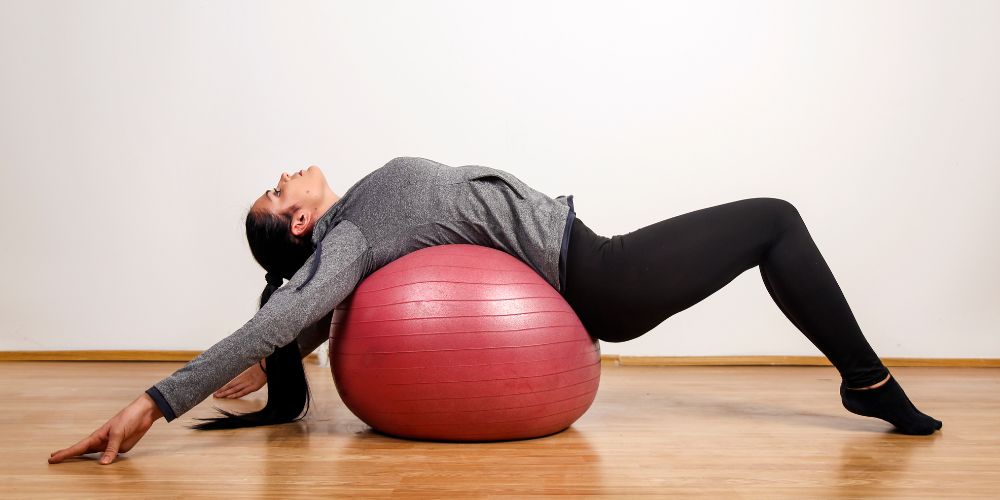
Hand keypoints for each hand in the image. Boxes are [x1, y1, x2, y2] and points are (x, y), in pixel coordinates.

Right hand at [48, 393, 162, 464]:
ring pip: (94, 456)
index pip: (78, 447)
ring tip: (69, 464)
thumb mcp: (119, 433)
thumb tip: (103, 464)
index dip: (65, 454)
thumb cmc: (128, 418)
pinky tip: (97, 465)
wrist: (144, 413)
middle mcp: (101, 442)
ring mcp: (110, 446)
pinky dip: (102, 462)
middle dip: (68, 455)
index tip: (52, 458)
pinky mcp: (120, 449)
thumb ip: (111, 448)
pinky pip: (109, 458)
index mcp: (97, 436)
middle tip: (53, 459)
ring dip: (83, 460)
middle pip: (82, 451)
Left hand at [213, 359, 266, 398]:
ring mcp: (248, 384)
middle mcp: (244, 380)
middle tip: (214, 394)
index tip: (217, 389)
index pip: (231, 382)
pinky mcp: (254, 387)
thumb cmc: (261, 367)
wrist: (268, 366)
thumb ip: (246, 372)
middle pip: (231, 386)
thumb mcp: (252, 369)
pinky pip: (243, 392)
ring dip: (226, 393)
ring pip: (235, 389)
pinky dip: (237, 394)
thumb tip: (241, 370)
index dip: (223, 386)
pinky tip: (231, 397)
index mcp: (243, 375)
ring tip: (219, 396)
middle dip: (222, 391)